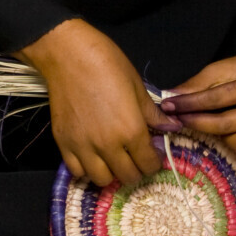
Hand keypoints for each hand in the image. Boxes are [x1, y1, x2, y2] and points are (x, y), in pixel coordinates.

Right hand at [15, 19, 179, 186]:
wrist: (68, 55)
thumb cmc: (107, 64)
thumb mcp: (137, 87)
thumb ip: (153, 114)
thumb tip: (172, 127)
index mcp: (131, 130)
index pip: (148, 164)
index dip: (154, 162)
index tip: (152, 153)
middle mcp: (107, 145)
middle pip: (127, 177)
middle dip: (136, 170)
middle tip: (135, 156)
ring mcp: (82, 146)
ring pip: (102, 180)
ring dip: (112, 173)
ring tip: (113, 158)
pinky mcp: (63, 143)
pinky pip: (77, 171)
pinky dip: (86, 169)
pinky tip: (92, 156)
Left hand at [158, 55, 235, 170]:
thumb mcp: (224, 68)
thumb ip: (198, 83)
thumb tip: (171, 96)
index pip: (218, 98)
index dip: (190, 103)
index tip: (169, 105)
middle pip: (228, 124)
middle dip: (198, 123)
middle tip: (179, 119)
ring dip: (224, 140)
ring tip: (215, 130)